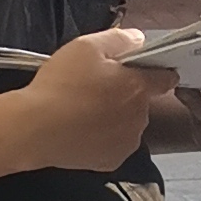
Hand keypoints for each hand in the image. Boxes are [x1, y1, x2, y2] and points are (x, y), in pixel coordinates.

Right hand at [18, 26, 153, 171]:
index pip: (165, 78)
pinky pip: (113, 145)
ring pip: (128, 124)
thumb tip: (138, 40)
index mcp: (138, 88)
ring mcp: (127, 142)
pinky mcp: (112, 161)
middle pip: (141, 101)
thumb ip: (119, 39)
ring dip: (114, 117)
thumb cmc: (61, 84)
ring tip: (83, 110)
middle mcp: (140, 117)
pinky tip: (80, 130)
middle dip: (124, 94)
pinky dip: (101, 138)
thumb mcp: (86, 47)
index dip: (157, 72)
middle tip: (94, 88)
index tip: (144, 71)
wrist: (35, 128)